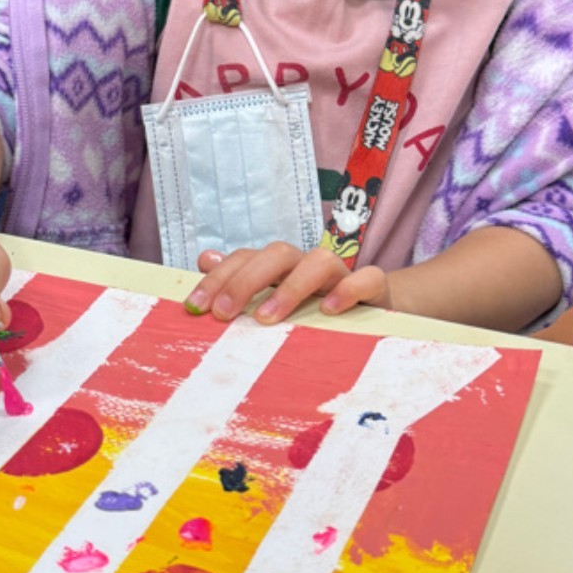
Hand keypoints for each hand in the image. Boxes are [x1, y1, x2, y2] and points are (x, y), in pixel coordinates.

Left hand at [184, 242, 390, 324]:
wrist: (377, 311)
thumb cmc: (317, 309)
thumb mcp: (275, 298)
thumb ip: (241, 281)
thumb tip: (203, 258)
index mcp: (281, 267)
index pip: (246, 258)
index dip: (218, 278)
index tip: (195, 307)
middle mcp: (307, 264)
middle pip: (276, 254)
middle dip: (245, 281)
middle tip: (224, 313)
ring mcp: (341, 274)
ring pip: (319, 260)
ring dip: (290, 288)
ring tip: (266, 319)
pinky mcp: (374, 288)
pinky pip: (367, 278)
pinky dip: (349, 289)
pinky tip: (328, 310)